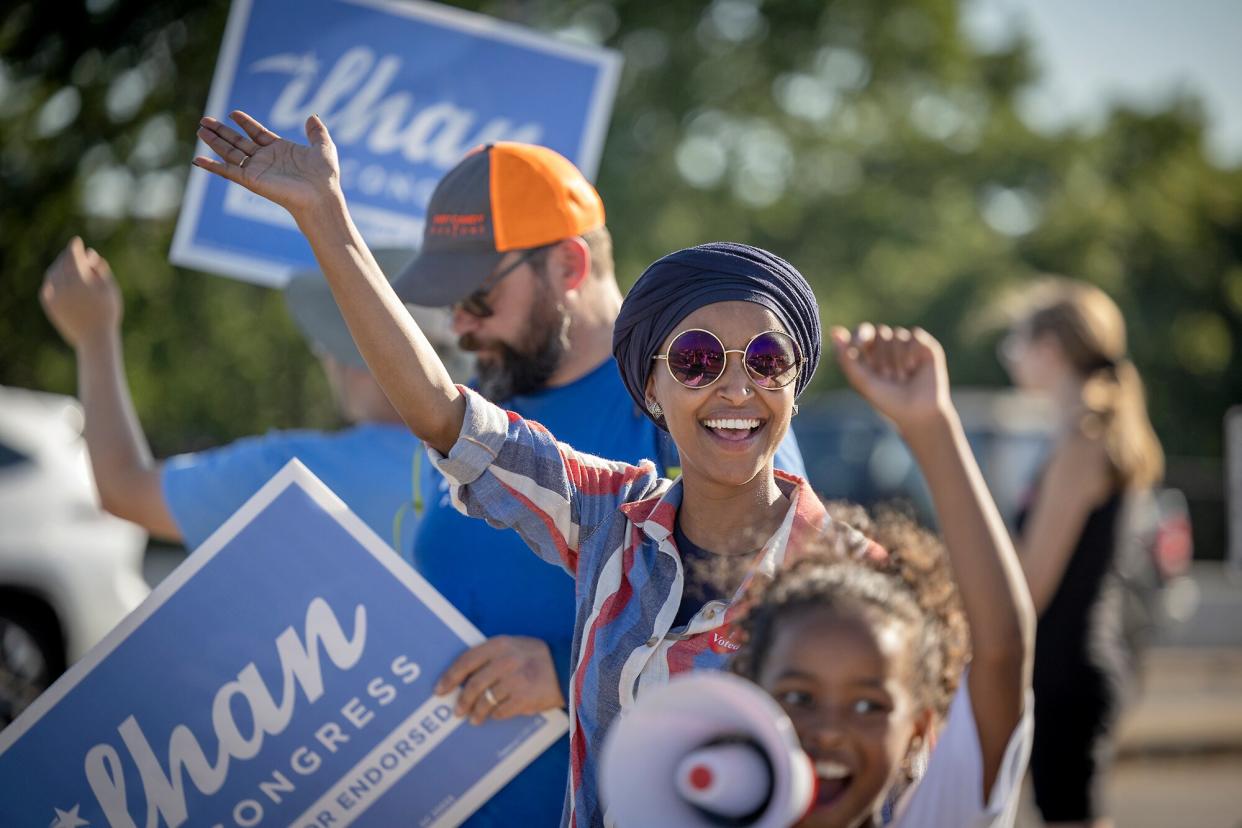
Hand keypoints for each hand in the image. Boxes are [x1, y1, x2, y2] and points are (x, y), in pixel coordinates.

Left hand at [40, 237, 121, 347]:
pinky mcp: (50, 305)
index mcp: (80, 280)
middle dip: (67, 256)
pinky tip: (59, 280)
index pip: (72, 256)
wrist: (94, 337)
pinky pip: (48, 287)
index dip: (74, 247)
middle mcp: (64, 286)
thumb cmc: (107, 312)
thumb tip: (90, 254)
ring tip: (66, 265)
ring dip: (58, 267)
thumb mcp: (110, 289)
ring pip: (52, 274)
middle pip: (61, 264)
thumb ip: (99, 270)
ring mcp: (55, 296)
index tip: (77, 241)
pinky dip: (53, 280)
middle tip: (73, 252)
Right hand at [193, 111, 339, 218]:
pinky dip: (212, 166)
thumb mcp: (323, 147)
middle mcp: (266, 160)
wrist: (320, 195)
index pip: (257, 133)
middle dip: (222, 131)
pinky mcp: (251, 180)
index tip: (233, 113)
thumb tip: (312, 116)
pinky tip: (198, 159)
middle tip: (204, 120)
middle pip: (238, 142)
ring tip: (200, 130)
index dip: (245, 123)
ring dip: (214, 142)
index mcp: (279, 150)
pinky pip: (228, 171)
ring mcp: (257, 170)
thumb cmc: (324, 175)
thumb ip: (317, 132)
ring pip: (230, 153)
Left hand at [434, 636, 565, 724]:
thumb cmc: (535, 657)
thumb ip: (490, 657)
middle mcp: (506, 661)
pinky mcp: (525, 698)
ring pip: (485, 702)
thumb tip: (462, 679)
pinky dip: (495, 715)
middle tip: (457, 711)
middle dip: (462, 701)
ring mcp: (516, 680)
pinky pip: (500, 711)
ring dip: (477, 713)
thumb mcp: (513, 646)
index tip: (439, 690)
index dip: (450, 677)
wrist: (568, 666)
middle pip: (473, 685)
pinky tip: (495, 715)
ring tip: (474, 718)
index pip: (466, 661)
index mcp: (499, 645)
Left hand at [831, 323, 951, 432]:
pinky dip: (911, 353)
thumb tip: (834, 331)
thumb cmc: (887, 400)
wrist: (916, 413)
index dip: (860, 335)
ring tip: (902, 378)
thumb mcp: (861, 381)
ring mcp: (908, 346)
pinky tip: (914, 369)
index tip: (857, 345)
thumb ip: (846, 358)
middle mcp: (890, 347)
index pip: (863, 331)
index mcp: (871, 353)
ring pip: (897, 335)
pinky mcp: (926, 347)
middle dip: (881, 357)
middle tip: (887, 378)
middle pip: (880, 332)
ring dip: (896, 360)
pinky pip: (914, 336)